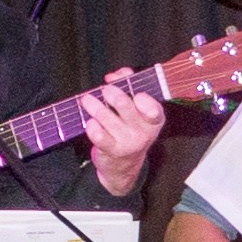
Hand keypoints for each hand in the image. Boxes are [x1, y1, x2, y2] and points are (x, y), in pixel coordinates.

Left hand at [82, 70, 167, 196]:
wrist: (124, 165)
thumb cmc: (129, 128)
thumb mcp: (137, 109)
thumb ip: (128, 84)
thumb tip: (114, 76)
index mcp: (154, 119)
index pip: (153, 108)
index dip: (142, 98)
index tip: (133, 92)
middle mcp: (144, 132)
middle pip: (124, 105)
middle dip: (110, 93)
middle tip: (104, 90)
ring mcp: (128, 142)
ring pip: (105, 116)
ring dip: (93, 105)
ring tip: (87, 100)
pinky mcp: (112, 150)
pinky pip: (97, 133)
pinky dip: (91, 125)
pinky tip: (90, 122)